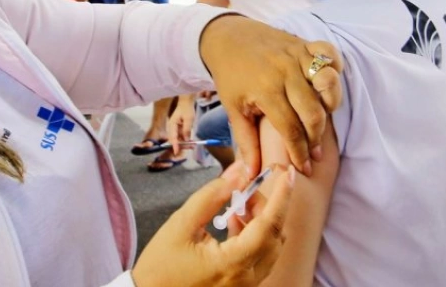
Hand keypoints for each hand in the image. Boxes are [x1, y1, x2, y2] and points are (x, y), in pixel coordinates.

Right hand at [132, 162, 294, 286]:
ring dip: (260, 221)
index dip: (281, 196)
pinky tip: (234, 222)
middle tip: (245, 187)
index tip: (286, 172)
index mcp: (233, 263)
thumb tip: (237, 171)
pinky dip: (254, 236)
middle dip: (266, 206)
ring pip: (270, 247)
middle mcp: (246, 279)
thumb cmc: (160, 266)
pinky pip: (260, 259)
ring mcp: (245, 286)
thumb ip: (212, 195)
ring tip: (236, 203)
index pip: (269, 224)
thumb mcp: (181, 223)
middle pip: (274, 235)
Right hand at [168, 95, 196, 153]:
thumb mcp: (188, 119)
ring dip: (185, 143)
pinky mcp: (179, 129)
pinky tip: (192, 142)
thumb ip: (187, 130)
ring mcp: (175, 129)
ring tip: (193, 145)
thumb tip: (186, 140)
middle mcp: (172, 128)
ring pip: (178, 140)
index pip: (172, 137)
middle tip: (191, 147)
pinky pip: (181, 137)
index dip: (174, 145)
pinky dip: (186, 140)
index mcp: (172, 125)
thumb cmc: (186, 109)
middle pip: (175, 140)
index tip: (176, 152)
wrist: (186, 102)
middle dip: (182, 145)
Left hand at [199, 15, 342, 175]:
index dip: (300, 152)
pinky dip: (334, 69)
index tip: (305, 167)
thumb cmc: (230, 75)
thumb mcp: (233, 109)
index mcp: (266, 90)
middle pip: (313, 112)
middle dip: (316, 137)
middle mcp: (284, 72)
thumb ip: (246, 142)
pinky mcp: (303, 43)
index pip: (291, 129)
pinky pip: (329, 54)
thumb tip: (252, 175)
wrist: (226, 37)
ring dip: (330, 104)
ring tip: (322, 118)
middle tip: (314, 151)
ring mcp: (296, 55)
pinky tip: (326, 85)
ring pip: (328, 83)